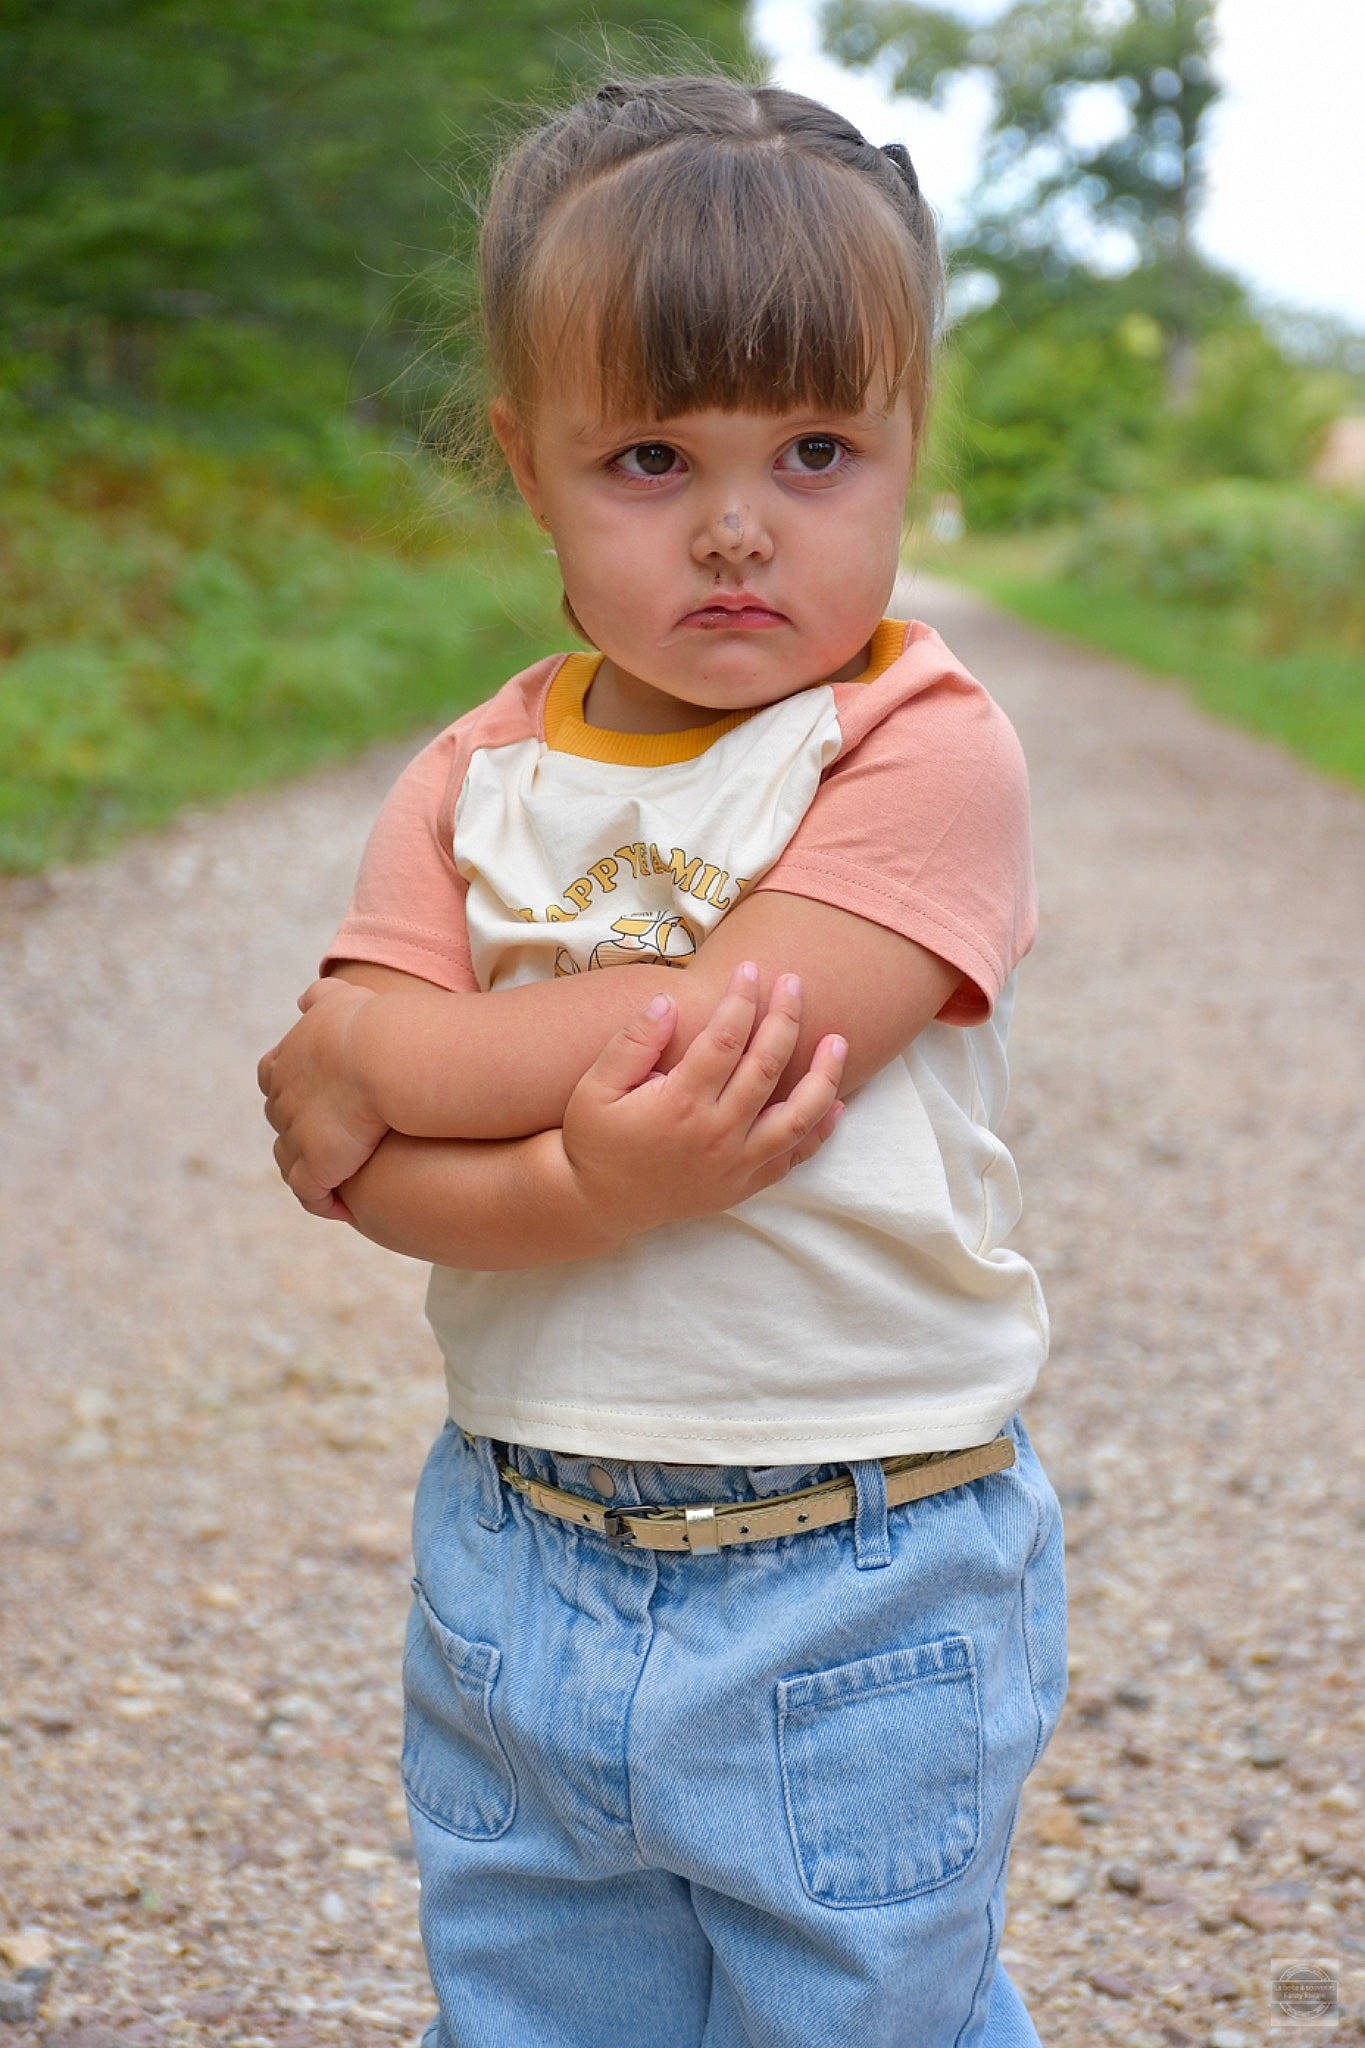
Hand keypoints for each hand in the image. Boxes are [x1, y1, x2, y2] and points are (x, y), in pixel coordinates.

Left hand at [258, 978, 388, 1217]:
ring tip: (334, 1183)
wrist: (380, 1056)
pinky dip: (322, 1202)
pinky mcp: (315, 1166)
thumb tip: (304, 1000)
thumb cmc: (368, 1024)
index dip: (294, 1091)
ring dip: (309, 1172)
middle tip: (332, 1144)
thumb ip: (322, 997)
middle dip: (301, 1133)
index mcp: (283, 1062)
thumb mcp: (340, 999)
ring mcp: (296, 1136)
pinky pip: (311, 1194)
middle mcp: (281, 1101)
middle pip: (282, 1122)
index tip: (320, 1098)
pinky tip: (342, 1208)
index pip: (274, 1081)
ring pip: (290, 1162)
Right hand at [558, 961, 846, 1244]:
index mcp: (679, 1104)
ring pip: (796, 1117)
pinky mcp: (743, 1185)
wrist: (598, 1204)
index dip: (742, 1000)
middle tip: (795, 983)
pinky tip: (837, 1104)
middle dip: (785, 1019)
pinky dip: (819, 1132)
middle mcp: (715, 1134)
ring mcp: (735, 1164)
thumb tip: (668, 1002)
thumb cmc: (595, 1139)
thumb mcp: (595, 1088)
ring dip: (823, 1076)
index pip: (725, 1040)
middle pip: (767, 1067)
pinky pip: (793, 1159)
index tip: (750, 969)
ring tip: (839, 1041)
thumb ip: (631, 1044)